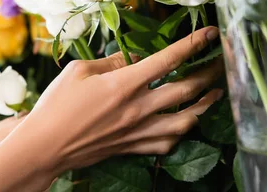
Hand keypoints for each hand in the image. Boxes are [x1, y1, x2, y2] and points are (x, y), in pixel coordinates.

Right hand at [15, 26, 222, 178]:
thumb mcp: (79, 71)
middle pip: (187, 89)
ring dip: (206, 105)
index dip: (193, 44)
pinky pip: (168, 143)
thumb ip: (112, 62)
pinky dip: (182, 132)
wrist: (46, 146)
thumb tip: (133, 59)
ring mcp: (138, 131)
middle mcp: (138, 108)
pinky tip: (185, 124)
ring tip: (214, 94)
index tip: (209, 34)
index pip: (169, 60)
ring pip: (187, 120)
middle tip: (220, 63)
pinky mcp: (133, 147)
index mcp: (124, 84)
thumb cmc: (57, 105)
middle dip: (209, 73)